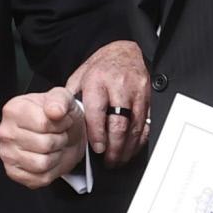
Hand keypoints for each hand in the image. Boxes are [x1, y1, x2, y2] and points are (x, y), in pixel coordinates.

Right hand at [0, 87, 87, 188]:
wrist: (63, 134)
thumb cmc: (59, 117)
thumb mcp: (63, 98)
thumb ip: (60, 100)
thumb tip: (54, 110)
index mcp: (14, 110)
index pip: (43, 124)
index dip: (60, 125)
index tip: (61, 121)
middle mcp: (5, 132)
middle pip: (44, 144)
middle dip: (59, 141)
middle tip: (57, 135)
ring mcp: (7, 154)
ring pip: (42, 163)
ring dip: (55, 156)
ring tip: (53, 146)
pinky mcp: (13, 172)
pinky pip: (39, 178)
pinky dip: (50, 171)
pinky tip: (47, 158)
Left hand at [65, 40, 150, 166]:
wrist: (124, 52)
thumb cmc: (100, 67)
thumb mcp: (79, 77)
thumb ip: (72, 99)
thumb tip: (64, 121)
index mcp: (97, 80)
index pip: (98, 112)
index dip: (98, 134)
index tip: (97, 149)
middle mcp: (119, 86)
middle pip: (119, 123)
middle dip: (114, 147)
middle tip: (109, 160)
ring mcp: (136, 92)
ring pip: (135, 126)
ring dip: (127, 147)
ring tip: (119, 159)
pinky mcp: (148, 98)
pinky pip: (146, 123)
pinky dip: (140, 139)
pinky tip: (132, 148)